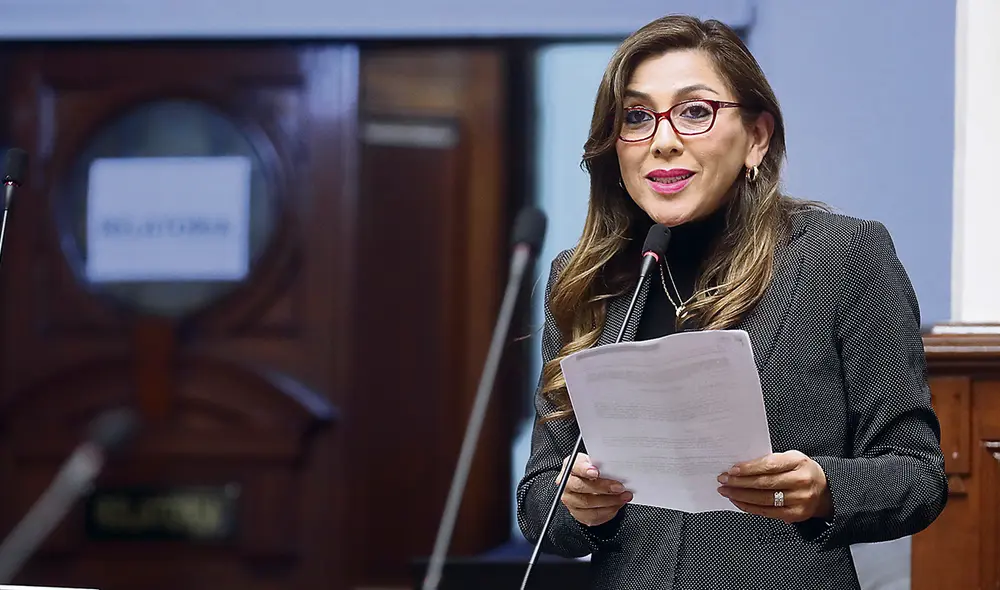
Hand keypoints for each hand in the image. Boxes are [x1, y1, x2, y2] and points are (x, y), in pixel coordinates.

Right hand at [557, 453, 632, 526]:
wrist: (587, 485)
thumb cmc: (592, 472)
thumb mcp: (595, 462)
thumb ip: (600, 463)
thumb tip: (614, 466)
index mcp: (570, 467)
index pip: (575, 467)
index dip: (585, 470)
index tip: (596, 472)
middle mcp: (567, 484)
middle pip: (581, 487)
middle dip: (602, 487)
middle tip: (619, 487)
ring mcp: (571, 501)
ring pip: (588, 503)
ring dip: (610, 500)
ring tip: (624, 496)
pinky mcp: (579, 514)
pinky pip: (594, 515)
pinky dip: (609, 510)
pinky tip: (617, 504)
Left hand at [716, 450, 832, 523]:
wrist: (826, 489)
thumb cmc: (801, 470)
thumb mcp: (791, 458)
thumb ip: (770, 461)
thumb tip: (741, 468)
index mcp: (798, 462)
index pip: (769, 465)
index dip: (748, 468)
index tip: (732, 470)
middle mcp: (800, 481)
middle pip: (764, 483)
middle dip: (739, 482)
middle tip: (723, 480)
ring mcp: (799, 499)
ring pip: (763, 499)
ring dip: (740, 495)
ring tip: (726, 491)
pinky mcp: (796, 514)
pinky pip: (767, 512)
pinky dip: (749, 507)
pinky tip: (738, 501)